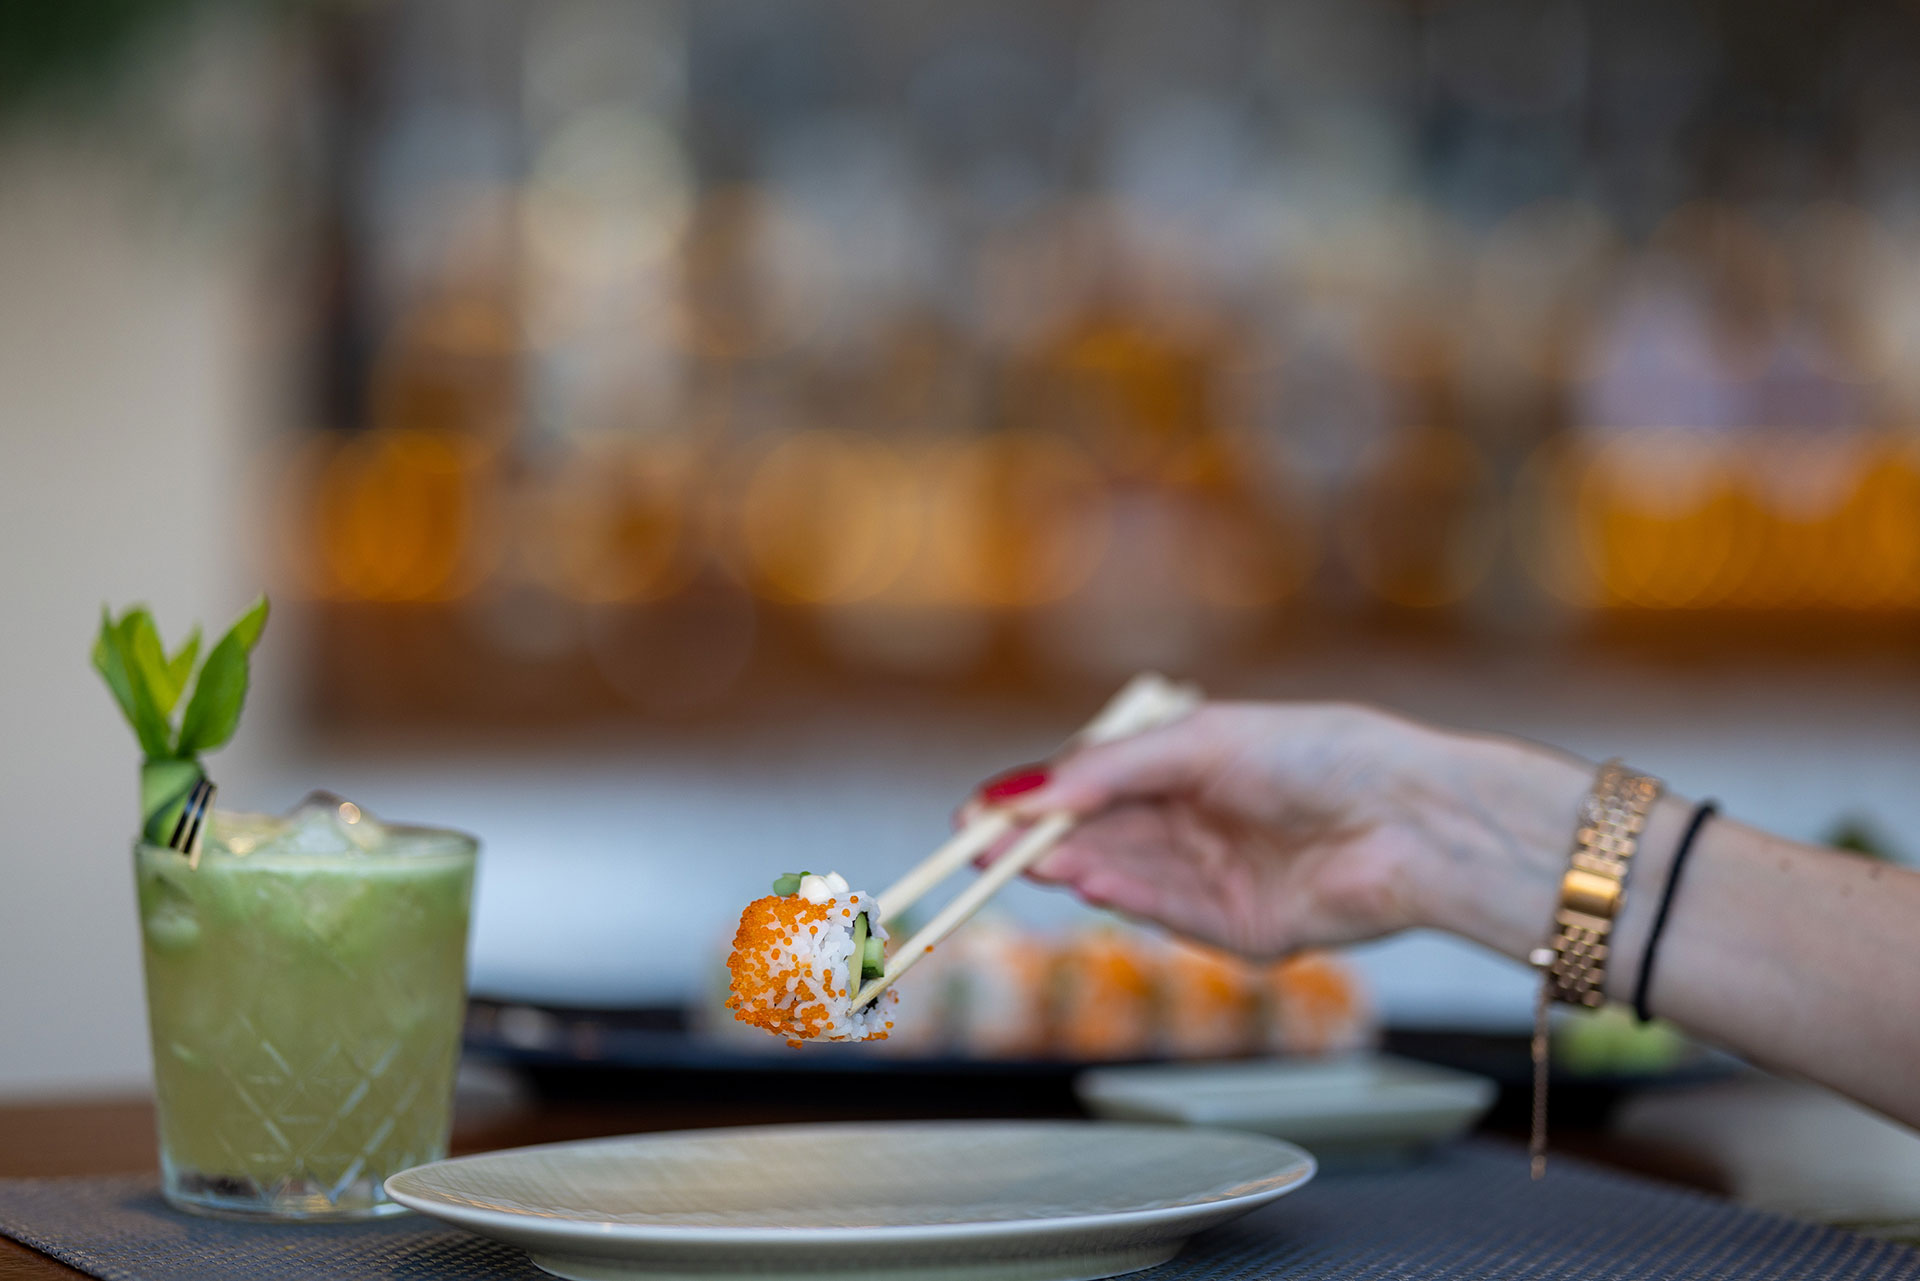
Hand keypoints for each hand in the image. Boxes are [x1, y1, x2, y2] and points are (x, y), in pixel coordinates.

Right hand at [973, 702, 1593, 961]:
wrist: (1410, 821)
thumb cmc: (1318, 755)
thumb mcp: (1198, 743)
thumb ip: (1108, 771)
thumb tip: (1023, 791)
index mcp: (1191, 763)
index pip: (1093, 784)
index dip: (1034, 798)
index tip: (978, 811)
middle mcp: (1199, 820)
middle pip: (1096, 836)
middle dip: (1037, 841)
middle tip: (978, 850)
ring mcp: (1215, 877)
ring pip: (1122, 875)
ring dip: (1072, 867)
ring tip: (1025, 861)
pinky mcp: (1237, 929)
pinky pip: (1164, 913)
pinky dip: (1122, 897)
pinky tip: (1084, 880)